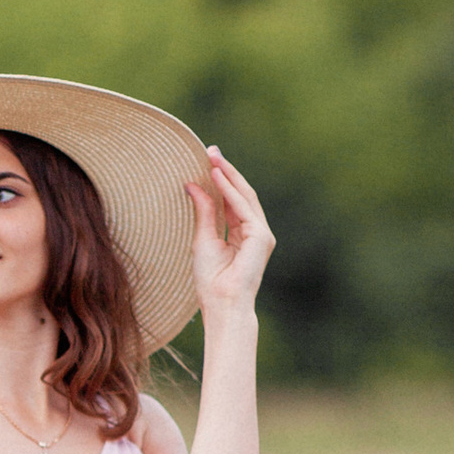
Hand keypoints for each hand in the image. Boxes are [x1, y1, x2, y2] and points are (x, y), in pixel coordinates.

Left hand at [188, 147, 274, 317]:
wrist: (221, 304)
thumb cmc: (211, 280)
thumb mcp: (202, 239)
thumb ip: (203, 211)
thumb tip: (192, 184)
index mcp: (241, 233)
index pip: (231, 200)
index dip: (221, 179)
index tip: (207, 159)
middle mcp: (254, 231)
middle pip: (241, 194)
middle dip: (226, 171)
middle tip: (211, 150)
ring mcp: (261, 234)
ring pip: (244, 197)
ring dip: (229, 175)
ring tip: (213, 156)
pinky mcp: (261, 237)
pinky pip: (244, 208)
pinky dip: (231, 191)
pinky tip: (218, 176)